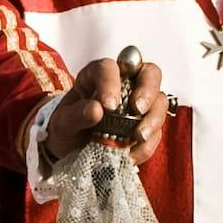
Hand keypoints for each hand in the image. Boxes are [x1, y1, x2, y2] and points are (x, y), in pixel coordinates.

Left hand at [42, 51, 164, 163]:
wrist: (70, 150)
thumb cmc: (65, 128)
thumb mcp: (62, 124)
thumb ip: (75, 115)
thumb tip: (97, 109)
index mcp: (97, 76)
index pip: (110, 68)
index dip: (112, 83)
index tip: (109, 106)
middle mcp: (123, 84)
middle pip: (149, 74)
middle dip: (147, 91)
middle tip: (138, 110)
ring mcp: (138, 105)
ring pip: (160, 101)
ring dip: (153, 120)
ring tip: (138, 137)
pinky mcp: (145, 126)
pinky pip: (157, 131)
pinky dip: (147, 144)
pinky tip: (131, 154)